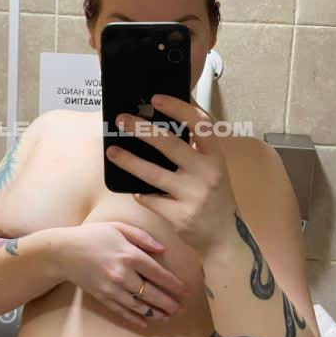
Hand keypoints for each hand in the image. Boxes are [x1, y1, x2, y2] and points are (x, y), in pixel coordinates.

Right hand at [56, 221, 187, 329]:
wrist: (63, 251)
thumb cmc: (93, 235)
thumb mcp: (119, 228)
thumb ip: (143, 238)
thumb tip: (163, 250)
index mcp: (129, 254)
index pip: (158, 273)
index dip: (173, 284)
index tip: (185, 290)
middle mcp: (122, 274)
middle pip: (151, 293)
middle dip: (168, 302)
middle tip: (181, 308)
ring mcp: (111, 288)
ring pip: (138, 305)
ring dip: (156, 313)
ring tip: (169, 317)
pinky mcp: (102, 297)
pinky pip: (122, 311)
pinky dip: (135, 318)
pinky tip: (146, 322)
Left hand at [106, 95, 236, 255]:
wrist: (224, 238)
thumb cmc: (214, 196)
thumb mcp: (213, 168)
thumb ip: (195, 147)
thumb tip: (164, 119)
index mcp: (216, 157)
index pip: (200, 124)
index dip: (178, 107)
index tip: (156, 98)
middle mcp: (207, 173)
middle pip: (170, 144)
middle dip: (142, 129)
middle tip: (121, 119)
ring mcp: (193, 196)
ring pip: (153, 174)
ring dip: (129, 161)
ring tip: (112, 152)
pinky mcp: (180, 216)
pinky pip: (149, 199)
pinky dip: (140, 193)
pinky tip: (135, 189)